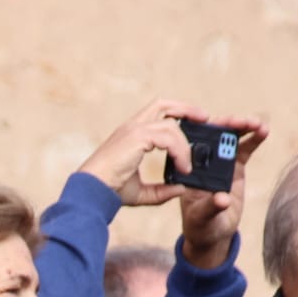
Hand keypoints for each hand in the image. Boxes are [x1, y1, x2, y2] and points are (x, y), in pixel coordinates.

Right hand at [77, 97, 209, 206]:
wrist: (92, 190)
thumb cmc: (109, 190)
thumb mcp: (140, 192)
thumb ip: (160, 191)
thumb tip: (180, 189)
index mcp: (131, 134)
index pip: (157, 112)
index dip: (177, 113)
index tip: (194, 122)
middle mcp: (132, 127)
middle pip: (163, 104)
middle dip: (187, 108)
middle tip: (205, 118)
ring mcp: (134, 130)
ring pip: (171, 124)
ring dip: (185, 145)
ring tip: (188, 166)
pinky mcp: (137, 137)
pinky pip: (168, 137)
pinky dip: (180, 151)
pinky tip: (183, 168)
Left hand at [179, 116, 268, 269]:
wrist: (212, 233)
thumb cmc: (200, 225)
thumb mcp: (202, 218)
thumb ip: (211, 208)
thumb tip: (223, 200)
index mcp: (187, 168)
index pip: (191, 143)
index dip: (202, 129)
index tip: (212, 123)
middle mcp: (202, 161)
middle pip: (213, 134)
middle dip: (227, 124)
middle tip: (241, 121)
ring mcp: (219, 161)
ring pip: (230, 138)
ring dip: (243, 126)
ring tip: (257, 124)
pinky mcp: (235, 166)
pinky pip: (244, 148)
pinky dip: (254, 138)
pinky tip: (263, 131)